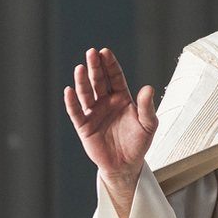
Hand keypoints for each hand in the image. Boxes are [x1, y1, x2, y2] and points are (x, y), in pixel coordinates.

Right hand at [64, 47, 156, 211]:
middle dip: (95, 67)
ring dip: (82, 81)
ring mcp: (93, 113)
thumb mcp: (148, 125)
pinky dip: (72, 102)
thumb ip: (147, 107)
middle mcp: (105, 102)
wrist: (126, 166)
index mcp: (121, 98)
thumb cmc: (138, 144)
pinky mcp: (84, 126)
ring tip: (80, 68)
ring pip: (86, 93)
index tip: (105, 52)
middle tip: (91, 53)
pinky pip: (76, 112)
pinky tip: (69, 91)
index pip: (114, 77)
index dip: (110, 65)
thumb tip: (148, 88)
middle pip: (98, 81)